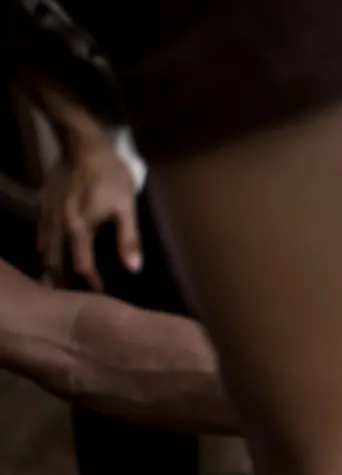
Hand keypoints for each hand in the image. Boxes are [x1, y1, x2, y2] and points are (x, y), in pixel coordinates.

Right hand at [37, 136, 141, 291]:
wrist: (83, 144)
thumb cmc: (110, 174)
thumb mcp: (127, 206)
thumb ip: (128, 239)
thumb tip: (134, 268)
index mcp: (79, 228)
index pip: (82, 266)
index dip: (91, 283)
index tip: (100, 293)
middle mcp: (58, 225)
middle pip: (53, 262)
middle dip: (61, 280)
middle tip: (69, 295)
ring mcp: (47, 214)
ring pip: (42, 248)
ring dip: (49, 266)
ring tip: (59, 279)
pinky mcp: (43, 203)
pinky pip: (40, 232)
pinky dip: (44, 247)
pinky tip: (52, 251)